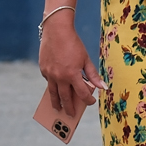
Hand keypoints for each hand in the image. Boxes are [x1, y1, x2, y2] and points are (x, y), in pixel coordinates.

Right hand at [37, 10, 106, 125]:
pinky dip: (52, 85)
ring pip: (53, 93)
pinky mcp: (43, 69)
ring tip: (57, 108)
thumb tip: (102, 87)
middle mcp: (60, 77)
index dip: (88, 100)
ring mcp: (50, 74)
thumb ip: (93, 74)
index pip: (82, 94)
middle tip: (70, 115)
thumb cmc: (73, 43)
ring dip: (56, 102)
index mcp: (72, 74)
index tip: (90, 102)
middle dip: (69, 108)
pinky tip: (55, 87)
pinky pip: (48, 81)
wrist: (56, 30)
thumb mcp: (85, 59)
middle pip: (65, 98)